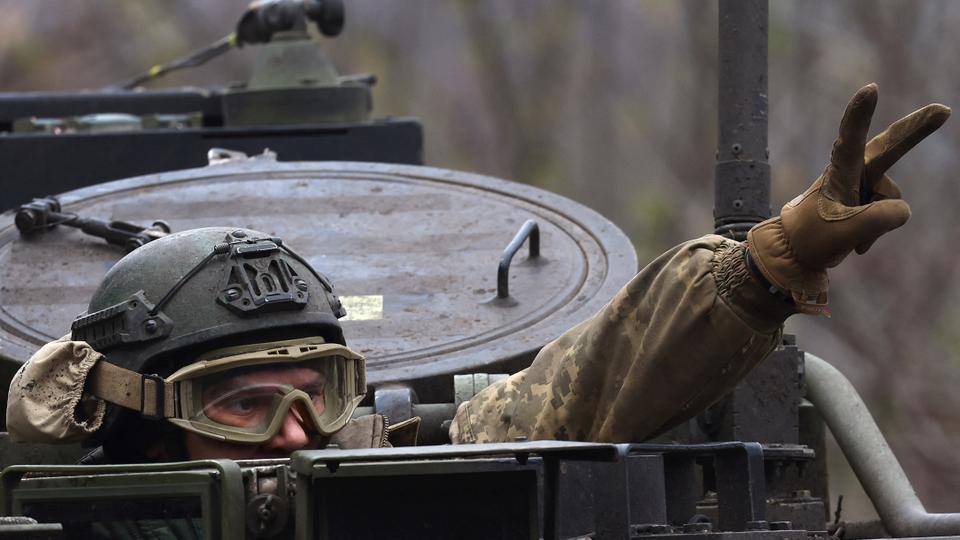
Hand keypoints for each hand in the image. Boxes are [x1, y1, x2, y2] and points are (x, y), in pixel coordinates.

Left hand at [747, 83, 949, 314]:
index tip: (870, 89)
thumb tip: (904, 209)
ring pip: (890, 199)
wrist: (796, 252)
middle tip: (943, 111)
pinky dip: (875, 229)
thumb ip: (880, 219)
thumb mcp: (845, 234)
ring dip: (875, 223)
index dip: (860, 114)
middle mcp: (852, 171)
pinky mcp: (866, 196)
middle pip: (889, 148)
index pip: (849, 139)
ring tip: (848, 235)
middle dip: (915, 130)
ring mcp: (861, 183)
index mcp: (838, 172)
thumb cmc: (812, 238)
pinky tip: (855, 240)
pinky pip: (888, 212)